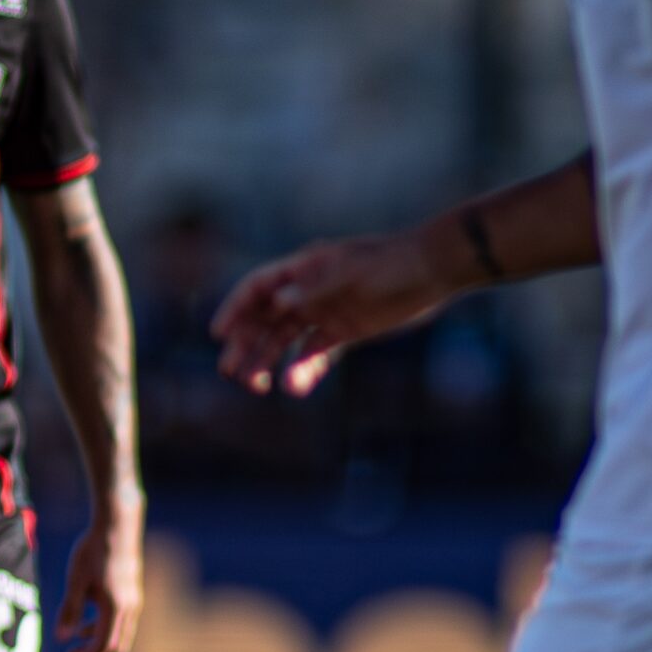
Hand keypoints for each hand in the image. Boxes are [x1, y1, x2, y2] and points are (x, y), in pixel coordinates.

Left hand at [56, 503, 143, 651]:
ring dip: (98, 648)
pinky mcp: (132, 597)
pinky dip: (103, 633)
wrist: (118, 525)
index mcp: (115, 607)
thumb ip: (70, 610)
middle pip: (116, 649)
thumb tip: (61, 638)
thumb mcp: (76, 580)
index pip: (104, 646)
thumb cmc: (93, 550)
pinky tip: (82, 628)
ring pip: (121, 639)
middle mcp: (129, 609)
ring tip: (74, 649)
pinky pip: (121, 625)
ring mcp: (134, 603)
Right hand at [212, 230, 449, 397]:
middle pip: (264, 319)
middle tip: (231, 372)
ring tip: (257, 387)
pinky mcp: (343, 331)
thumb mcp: (352, 275)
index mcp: (304, 270)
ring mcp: (324, 312)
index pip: (257, 288)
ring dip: (267, 362)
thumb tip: (278, 304)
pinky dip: (303, 370)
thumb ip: (314, 290)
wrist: (433, 270)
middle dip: (245, 344)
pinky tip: (295, 387)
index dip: (234, 309)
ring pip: (284, 341)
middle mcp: (308, 291)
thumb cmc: (392, 264)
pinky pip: (314, 354)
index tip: (218, 335)